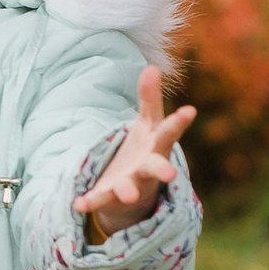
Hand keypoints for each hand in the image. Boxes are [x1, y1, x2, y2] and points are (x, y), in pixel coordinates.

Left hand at [79, 65, 198, 237]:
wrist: (135, 193)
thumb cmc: (144, 150)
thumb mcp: (147, 122)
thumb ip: (149, 98)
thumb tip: (153, 65)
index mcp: (156, 146)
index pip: (169, 132)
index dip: (179, 122)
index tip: (190, 110)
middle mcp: (147, 167)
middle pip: (156, 167)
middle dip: (162, 169)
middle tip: (171, 174)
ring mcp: (130, 184)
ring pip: (131, 188)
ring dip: (128, 191)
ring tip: (129, 195)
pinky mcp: (111, 197)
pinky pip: (100, 200)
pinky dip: (90, 202)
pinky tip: (78, 203)